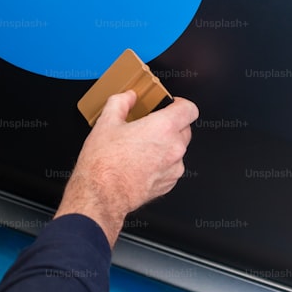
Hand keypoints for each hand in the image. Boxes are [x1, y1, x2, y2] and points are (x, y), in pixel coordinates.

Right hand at [54, 91, 198, 246]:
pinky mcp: (168, 184)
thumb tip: (127, 97)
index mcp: (163, 128)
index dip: (180, 104)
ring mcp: (173, 168)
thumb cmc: (103, 163)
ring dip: (165, 145)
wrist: (101, 195)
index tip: (170, 105)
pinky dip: (161, 163)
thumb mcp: (105, 123)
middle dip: (170, 125)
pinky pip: (171, 167)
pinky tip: (140, 163)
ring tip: (141, 148)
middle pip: (185, 129)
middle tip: (149, 126)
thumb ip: (120, 102)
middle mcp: (174, 148)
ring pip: (178, 150)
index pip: (189, 109)